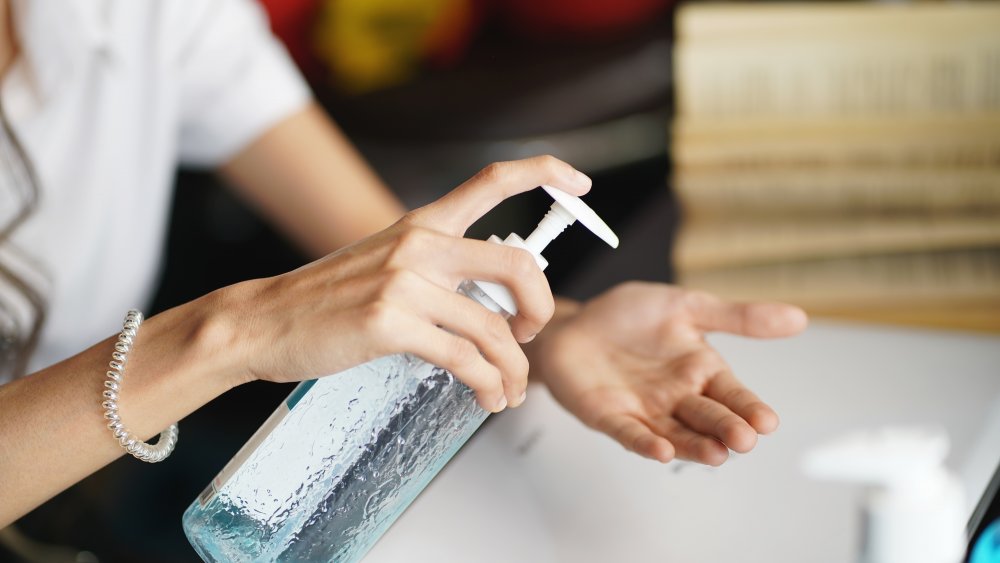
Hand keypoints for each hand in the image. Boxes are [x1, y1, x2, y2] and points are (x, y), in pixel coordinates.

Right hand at [219, 156, 590, 410]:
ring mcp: (404, 281)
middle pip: (517, 265)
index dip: (545, 173)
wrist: (263, 321)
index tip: (580, 183)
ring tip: (509, 390)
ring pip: (494, 329)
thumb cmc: (323, 299)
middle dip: (542, 307)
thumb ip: (436, 269)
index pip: (492, 180)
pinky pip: (465, 359)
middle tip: (533, 334)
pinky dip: (487, 384)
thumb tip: (488, 301)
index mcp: (422, 224)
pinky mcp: (391, 322)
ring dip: (514, 369)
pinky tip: (486, 396)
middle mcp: (419, 244)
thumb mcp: (384, 263)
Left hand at [532, 282, 807, 465]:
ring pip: (677, 434)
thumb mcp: (687, 307)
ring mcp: (644, 411)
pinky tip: (662, 451)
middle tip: (744, 440)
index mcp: (700, 371)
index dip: (749, 408)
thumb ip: (738, 317)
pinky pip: (630, 434)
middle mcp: (677, 397)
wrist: (574, 322)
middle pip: (708, 418)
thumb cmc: (628, 316)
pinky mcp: (610, 417)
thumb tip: (798, 317)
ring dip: (695, 446)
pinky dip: (646, 443)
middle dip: (726, 430)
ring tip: (716, 454)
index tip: (767, 421)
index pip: (732, 394)